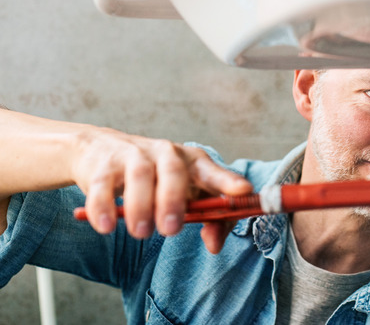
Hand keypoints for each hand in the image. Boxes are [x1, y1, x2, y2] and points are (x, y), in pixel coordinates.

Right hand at [71, 127, 252, 252]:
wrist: (101, 150)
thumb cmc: (156, 178)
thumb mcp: (186, 194)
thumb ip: (209, 219)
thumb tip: (214, 245)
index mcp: (192, 161)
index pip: (213, 170)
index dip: (228, 181)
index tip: (243, 192)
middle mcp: (166, 153)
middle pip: (174, 171)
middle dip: (174, 200)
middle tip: (171, 230)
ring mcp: (133, 155)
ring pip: (140, 176)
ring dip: (140, 206)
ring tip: (141, 232)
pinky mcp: (103, 164)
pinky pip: (103, 184)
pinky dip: (103, 206)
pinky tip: (106, 226)